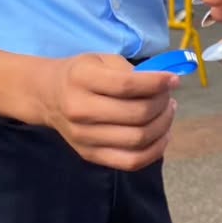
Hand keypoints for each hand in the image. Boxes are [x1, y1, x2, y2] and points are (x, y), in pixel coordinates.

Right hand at [34, 54, 178, 170]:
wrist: (48, 96)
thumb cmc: (82, 74)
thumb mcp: (102, 60)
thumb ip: (130, 71)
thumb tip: (164, 86)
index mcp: (82, 79)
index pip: (126, 85)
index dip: (156, 83)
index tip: (173, 80)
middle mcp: (79, 110)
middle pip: (136, 114)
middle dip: (162, 104)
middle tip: (169, 96)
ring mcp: (84, 137)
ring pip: (137, 139)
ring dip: (163, 126)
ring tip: (167, 112)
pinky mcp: (89, 155)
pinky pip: (131, 162)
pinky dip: (154, 151)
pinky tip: (162, 135)